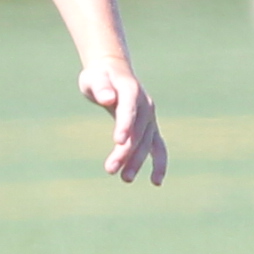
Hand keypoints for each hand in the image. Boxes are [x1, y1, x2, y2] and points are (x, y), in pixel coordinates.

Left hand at [82, 61, 166, 186]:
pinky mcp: (150, 128)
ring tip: (125, 178)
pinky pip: (158, 147)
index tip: (118, 142)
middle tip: (110, 169)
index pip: (129, 109)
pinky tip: (155, 181)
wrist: (114, 71)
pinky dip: (159, 163)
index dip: (125, 125)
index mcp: (130, 90)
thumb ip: (100, 88)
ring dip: (138, 161)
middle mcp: (145, 105)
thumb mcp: (94, 78)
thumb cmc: (99, 76)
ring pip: (147, 142)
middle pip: (137, 131)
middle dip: (125, 151)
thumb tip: (106, 98)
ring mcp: (150, 117)